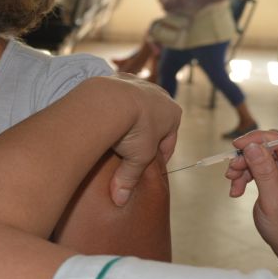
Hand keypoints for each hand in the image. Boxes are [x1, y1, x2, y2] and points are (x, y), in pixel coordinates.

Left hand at [105, 74, 180, 205]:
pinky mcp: (121, 77)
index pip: (168, 141)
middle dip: (144, 137)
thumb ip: (129, 179)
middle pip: (154, 122)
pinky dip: (114, 106)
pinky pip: (119, 96)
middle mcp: (161, 96)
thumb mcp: (136, 159)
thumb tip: (120, 201)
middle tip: (130, 153)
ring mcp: (141, 84)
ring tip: (115, 135)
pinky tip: (104, 118)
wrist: (110, 99)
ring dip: (129, 119)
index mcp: (173, 114)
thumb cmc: (133, 130)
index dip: (158, 157)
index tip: (146, 168)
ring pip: (137, 107)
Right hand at [225, 130, 277, 270]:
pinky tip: (237, 190)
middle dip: (248, 157)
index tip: (237, 146)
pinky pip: (258, 168)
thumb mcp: (274, 202)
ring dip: (243, 168)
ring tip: (233, 184)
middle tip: (231, 171)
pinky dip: (245, 176)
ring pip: (261, 157)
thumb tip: (252, 146)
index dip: (258, 140)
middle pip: (270, 148)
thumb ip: (264, 172)